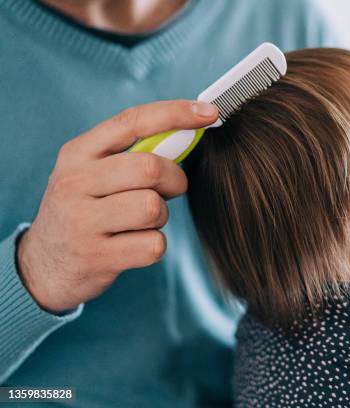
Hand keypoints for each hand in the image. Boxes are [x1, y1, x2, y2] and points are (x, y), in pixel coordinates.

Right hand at [17, 100, 217, 312]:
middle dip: (174, 180)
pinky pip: (153, 245)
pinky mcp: (96, 257)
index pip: (132, 121)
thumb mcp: (92, 174)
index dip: (176, 114)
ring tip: (140, 222)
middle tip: (168, 191)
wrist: (43, 265)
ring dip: (161, 216)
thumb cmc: (85, 210)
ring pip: (153, 208)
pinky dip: (154, 246)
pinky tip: (132, 246)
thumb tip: (190, 133)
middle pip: (150, 168)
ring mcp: (82, 222)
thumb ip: (132, 153)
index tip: (210, 112)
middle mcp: (74, 182)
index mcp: (77, 153)